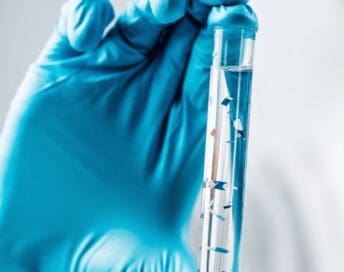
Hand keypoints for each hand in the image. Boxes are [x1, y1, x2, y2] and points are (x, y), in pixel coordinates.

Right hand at [0, 0, 255, 269]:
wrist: (39, 250)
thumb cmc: (101, 248)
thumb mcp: (150, 257)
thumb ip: (173, 267)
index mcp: (191, 128)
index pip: (219, 70)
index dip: (230, 39)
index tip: (237, 18)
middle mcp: (156, 98)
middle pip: (188, 34)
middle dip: (198, 9)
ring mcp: (112, 80)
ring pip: (143, 23)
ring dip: (155, 7)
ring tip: (162, 8)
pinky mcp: (66, 74)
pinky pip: (83, 27)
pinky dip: (89, 16)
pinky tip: (92, 26)